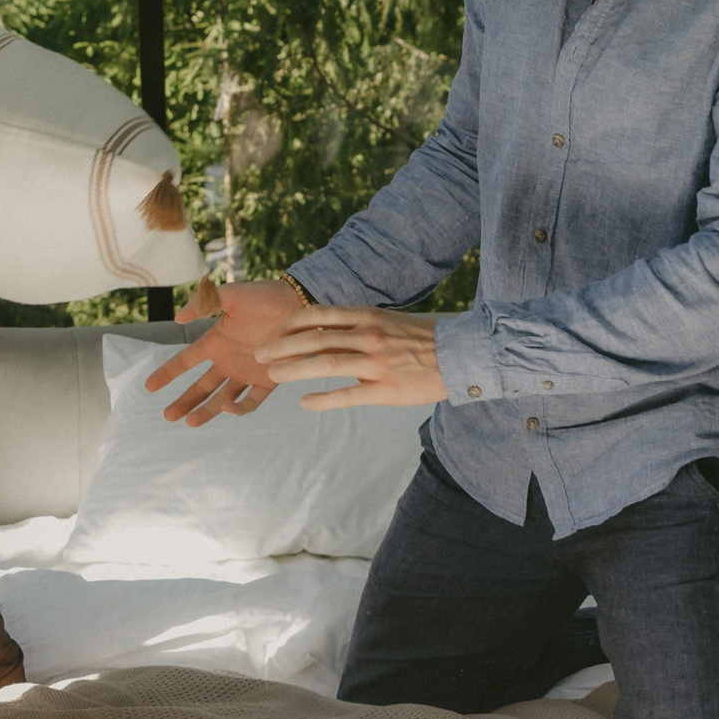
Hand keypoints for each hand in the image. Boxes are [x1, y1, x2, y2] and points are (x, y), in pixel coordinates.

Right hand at [143, 279, 300, 425]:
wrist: (301, 302)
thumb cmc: (265, 296)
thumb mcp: (230, 295)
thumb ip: (204, 303)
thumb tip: (178, 318)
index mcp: (216, 341)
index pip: (186, 361)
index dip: (168, 373)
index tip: (149, 386)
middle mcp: (228, 360)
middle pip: (201, 386)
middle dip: (184, 401)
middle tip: (168, 416)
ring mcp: (247, 372)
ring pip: (221, 398)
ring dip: (206, 410)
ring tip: (190, 421)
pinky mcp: (268, 381)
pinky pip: (251, 400)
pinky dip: (240, 407)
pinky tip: (228, 408)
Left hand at [257, 304, 445, 409]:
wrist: (460, 355)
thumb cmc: (421, 338)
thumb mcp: (386, 321)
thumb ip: (357, 326)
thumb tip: (324, 332)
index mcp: (367, 317)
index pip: (319, 315)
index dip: (291, 323)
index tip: (273, 331)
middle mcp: (368, 337)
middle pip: (315, 339)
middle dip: (282, 346)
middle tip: (258, 353)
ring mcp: (376, 364)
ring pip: (326, 365)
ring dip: (295, 369)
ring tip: (272, 375)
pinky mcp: (386, 390)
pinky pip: (349, 395)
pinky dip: (324, 399)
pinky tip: (305, 402)